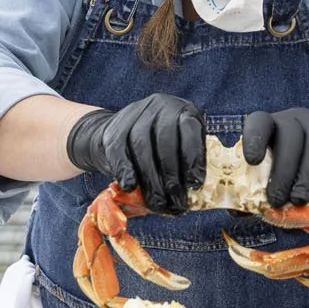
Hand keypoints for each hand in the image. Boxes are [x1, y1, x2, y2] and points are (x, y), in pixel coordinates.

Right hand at [66, 94, 206, 213]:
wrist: (115, 133)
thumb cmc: (155, 147)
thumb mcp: (177, 147)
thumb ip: (185, 162)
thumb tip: (195, 193)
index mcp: (181, 110)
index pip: (190, 128)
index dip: (193, 157)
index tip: (195, 183)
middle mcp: (159, 106)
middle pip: (165, 141)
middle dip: (171, 175)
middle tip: (176, 201)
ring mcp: (134, 114)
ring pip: (142, 146)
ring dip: (151, 179)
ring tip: (157, 202)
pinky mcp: (113, 129)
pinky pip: (120, 151)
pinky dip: (126, 171)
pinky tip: (130, 187)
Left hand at [242, 108, 308, 208]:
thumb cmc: (292, 176)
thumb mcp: (272, 180)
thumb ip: (255, 192)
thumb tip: (237, 211)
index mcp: (271, 125)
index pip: (259, 122)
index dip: (254, 139)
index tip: (252, 161)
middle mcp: (296, 118)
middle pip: (290, 136)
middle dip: (284, 170)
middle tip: (278, 200)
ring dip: (307, 176)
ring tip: (299, 201)